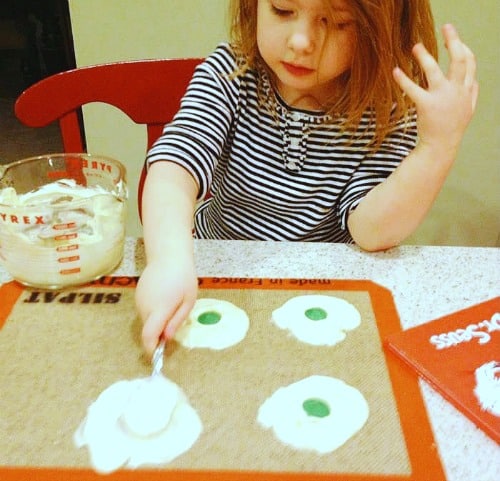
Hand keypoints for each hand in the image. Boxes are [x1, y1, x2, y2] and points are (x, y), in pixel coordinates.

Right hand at [135, 255, 197, 355]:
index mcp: (160, 309)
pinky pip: (145, 311)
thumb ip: (177, 320)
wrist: (168, 255)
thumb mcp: (188, 300)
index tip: (157, 355)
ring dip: (157, 321)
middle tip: (174, 325)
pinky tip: (165, 299)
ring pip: (146, 320)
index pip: (149, 335)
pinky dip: (153, 312)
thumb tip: (166, 338)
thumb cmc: (183, 277)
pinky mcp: (138, 295)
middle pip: (148, 329)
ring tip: (172, 305)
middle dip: (158, 334)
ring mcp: (139, 301)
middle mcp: (146, 306)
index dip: (151, 348)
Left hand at [393, 24, 478, 158]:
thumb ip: (471, 94)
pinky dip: (404, 80)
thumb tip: (473, 81)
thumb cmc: (452, 129)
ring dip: (425, 56)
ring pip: (435, 71)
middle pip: (460, 60)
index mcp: (466, 91)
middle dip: (454, 41)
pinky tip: (396, 71)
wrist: (441, 147)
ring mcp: (442, 98)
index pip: (470, 64)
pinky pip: (413, 90)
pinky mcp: (427, 106)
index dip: (464, 49)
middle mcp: (457, 91)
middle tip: (446, 26)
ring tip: (415, 46)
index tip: (455, 40)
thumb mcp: (467, 111)